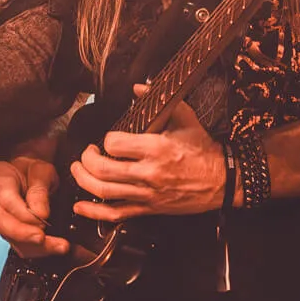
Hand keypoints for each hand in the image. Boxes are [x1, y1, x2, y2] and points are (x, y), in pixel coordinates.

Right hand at [0, 157, 67, 259]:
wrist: (29, 174)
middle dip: (24, 234)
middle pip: (0, 222)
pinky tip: (55, 248)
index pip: (6, 200)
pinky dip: (37, 250)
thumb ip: (40, 190)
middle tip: (44, 239)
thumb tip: (41, 214)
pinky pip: (18, 245)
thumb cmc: (34, 170)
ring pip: (8, 237)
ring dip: (34, 247)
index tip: (43, 220)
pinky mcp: (6, 231)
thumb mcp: (42, 171)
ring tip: (59, 246)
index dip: (23, 213)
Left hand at [70, 86, 225, 221]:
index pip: (114, 144)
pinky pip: (116, 214)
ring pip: (104, 192)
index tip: (107, 138)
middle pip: (102, 170)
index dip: (105, 139)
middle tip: (85, 153)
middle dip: (86, 160)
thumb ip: (158, 100)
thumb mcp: (184, 117)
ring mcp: (147, 194)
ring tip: (77, 171)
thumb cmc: (202, 149)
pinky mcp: (148, 209)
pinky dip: (94, 212)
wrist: (221, 180)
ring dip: (83, 181)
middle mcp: (148, 173)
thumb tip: (137, 86)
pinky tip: (81, 207)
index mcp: (156, 148)